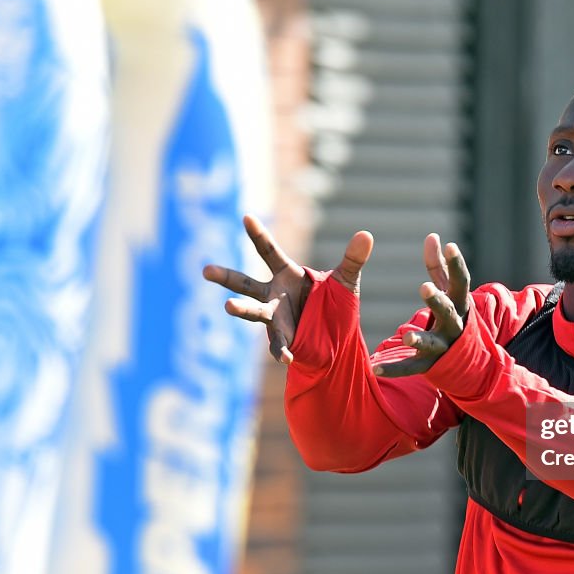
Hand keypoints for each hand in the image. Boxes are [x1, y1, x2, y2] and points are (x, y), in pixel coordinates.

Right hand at [203, 215, 372, 363]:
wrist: (335, 336)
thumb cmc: (334, 303)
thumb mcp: (346, 280)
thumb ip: (353, 259)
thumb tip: (367, 234)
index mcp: (287, 274)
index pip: (269, 251)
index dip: (258, 235)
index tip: (246, 216)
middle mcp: (274, 294)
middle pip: (246, 283)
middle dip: (226, 277)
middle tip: (206, 270)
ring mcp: (275, 317)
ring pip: (255, 312)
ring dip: (241, 310)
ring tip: (227, 306)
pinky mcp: (284, 338)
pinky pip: (280, 345)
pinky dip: (282, 351)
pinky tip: (287, 357)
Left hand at [373, 235, 469, 377]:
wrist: (467, 358)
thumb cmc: (453, 313)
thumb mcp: (448, 290)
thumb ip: (439, 265)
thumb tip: (433, 236)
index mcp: (460, 304)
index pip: (460, 281)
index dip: (456, 263)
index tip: (449, 245)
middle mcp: (454, 325)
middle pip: (448, 311)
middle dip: (437, 300)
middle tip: (424, 287)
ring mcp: (442, 346)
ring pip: (431, 343)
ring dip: (419, 339)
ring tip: (406, 336)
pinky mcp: (429, 365)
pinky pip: (410, 368)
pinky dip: (393, 369)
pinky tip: (375, 368)